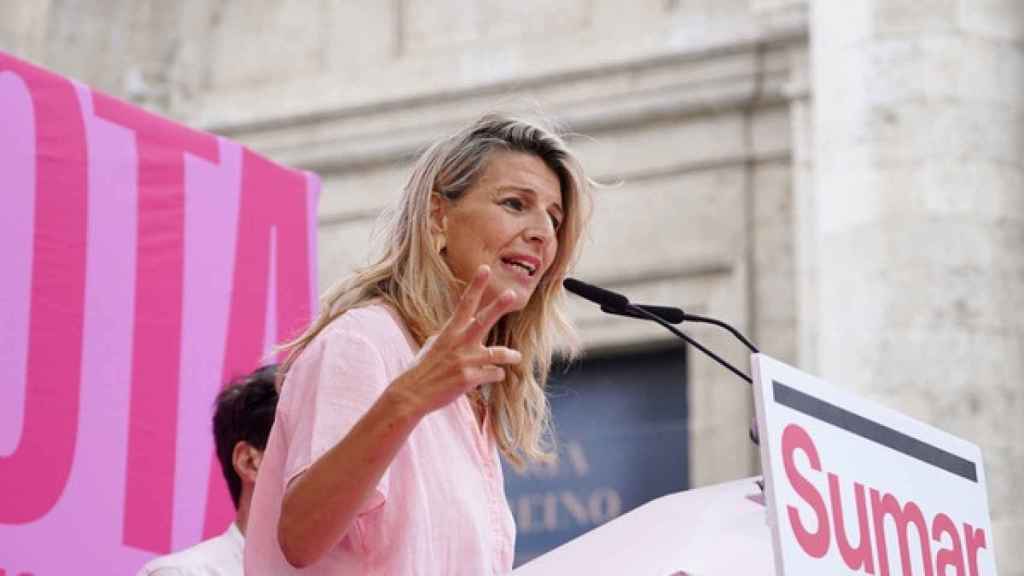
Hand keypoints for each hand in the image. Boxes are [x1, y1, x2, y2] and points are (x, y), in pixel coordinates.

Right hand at [388, 265, 521, 416]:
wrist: (413, 393)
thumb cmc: (425, 367)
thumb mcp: (436, 343)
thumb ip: (454, 333)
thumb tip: (467, 324)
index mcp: (450, 331)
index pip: (465, 303)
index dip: (476, 285)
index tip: (485, 268)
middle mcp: (459, 343)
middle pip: (483, 320)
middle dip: (498, 306)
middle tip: (512, 293)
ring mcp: (465, 360)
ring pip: (498, 353)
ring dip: (511, 355)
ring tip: (516, 357)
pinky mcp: (469, 378)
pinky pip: (494, 374)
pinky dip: (496, 375)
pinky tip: (493, 376)